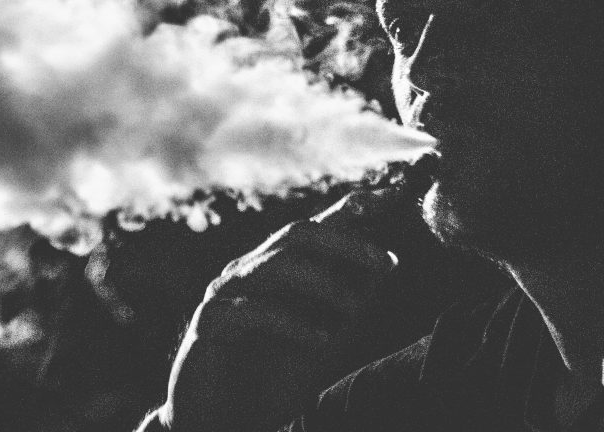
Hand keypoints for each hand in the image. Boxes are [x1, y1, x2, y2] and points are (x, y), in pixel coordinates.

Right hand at [153, 192, 398, 431]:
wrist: (221, 419)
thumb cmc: (270, 376)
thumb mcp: (319, 333)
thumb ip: (345, 297)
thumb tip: (387, 261)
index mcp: (273, 268)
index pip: (315, 227)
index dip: (352, 208)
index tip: (394, 195)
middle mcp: (248, 271)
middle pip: (296, 234)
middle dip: (346, 242)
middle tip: (387, 262)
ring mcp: (225, 295)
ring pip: (276, 266)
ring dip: (324, 283)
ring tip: (357, 310)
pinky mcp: (209, 326)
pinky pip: (251, 312)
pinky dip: (292, 323)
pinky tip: (324, 338)